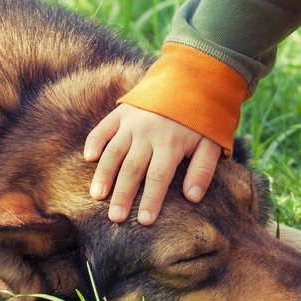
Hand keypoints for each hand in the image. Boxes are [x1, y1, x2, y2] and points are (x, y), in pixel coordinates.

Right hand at [84, 103, 222, 224]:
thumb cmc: (202, 118)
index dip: (151, 200)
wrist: (191, 78)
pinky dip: (95, 141)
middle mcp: (148, 133)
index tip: (144, 222)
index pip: (159, 177)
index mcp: (171, 143)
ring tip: (97, 196)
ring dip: (104, 175)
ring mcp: (132, 122)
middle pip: (133, 169)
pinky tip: (88, 158)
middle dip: (123, 195)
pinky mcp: (122, 112)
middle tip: (115, 219)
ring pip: (114, 152)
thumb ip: (203, 170)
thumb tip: (193, 198)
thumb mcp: (212, 142)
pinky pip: (104, 128)